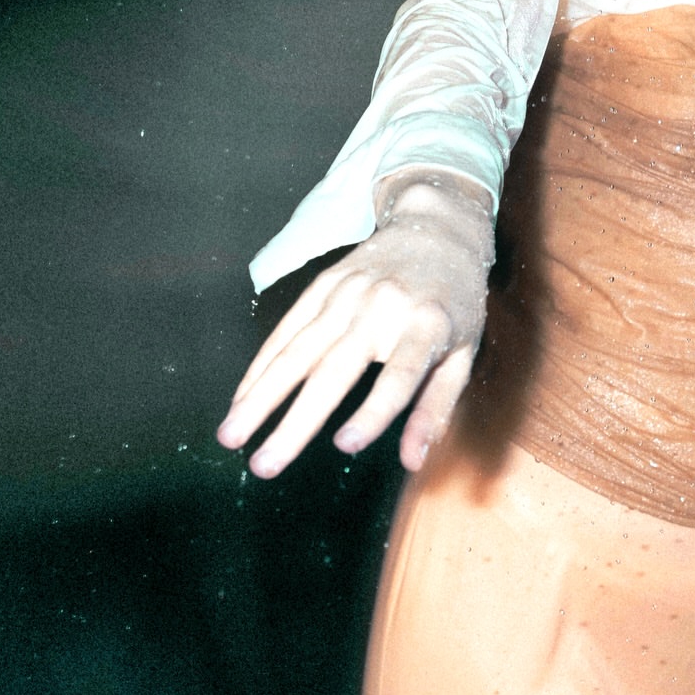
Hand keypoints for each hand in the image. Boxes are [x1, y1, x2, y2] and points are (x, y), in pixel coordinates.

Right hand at [217, 178, 493, 479]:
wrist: (437, 228)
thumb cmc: (455, 304)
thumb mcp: (464, 354)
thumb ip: (437, 409)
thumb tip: (412, 462)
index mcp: (428, 326)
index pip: (399, 375)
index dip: (374, 411)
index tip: (344, 446)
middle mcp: (383, 307)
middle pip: (333, 370)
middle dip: (295, 421)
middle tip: (263, 466)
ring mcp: (348, 293)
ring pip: (297, 350)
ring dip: (260, 396)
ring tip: (230, 436)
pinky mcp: (323, 284)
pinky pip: (285, 329)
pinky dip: (260, 366)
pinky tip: (240, 399)